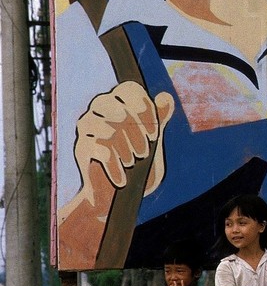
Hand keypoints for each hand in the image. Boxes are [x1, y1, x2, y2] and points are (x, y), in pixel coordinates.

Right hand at [72, 81, 173, 199]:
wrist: (117, 197)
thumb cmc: (139, 166)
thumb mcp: (154, 143)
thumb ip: (159, 120)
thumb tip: (166, 97)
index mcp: (121, 103)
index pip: (130, 89)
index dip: (145, 109)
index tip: (154, 135)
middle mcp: (101, 109)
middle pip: (116, 106)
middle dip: (136, 132)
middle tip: (144, 153)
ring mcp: (87, 126)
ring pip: (108, 129)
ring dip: (126, 150)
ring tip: (132, 163)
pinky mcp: (81, 146)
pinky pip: (100, 150)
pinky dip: (115, 167)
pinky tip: (121, 179)